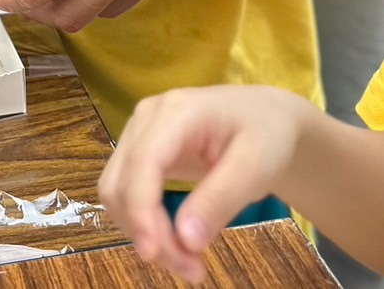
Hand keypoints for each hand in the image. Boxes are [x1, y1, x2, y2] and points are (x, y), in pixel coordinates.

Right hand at [98, 85, 313, 283]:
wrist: (264, 117)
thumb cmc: (266, 136)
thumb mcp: (256, 167)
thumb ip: (221, 200)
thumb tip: (186, 240)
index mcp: (176, 112)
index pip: (143, 161)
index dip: (141, 209)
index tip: (153, 254)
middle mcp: (147, 118)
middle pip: (123, 181)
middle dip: (149, 231)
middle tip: (193, 271)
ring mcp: (139, 132)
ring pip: (118, 191)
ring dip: (144, 232)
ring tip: (189, 262)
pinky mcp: (140, 151)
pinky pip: (127, 192)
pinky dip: (145, 223)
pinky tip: (176, 241)